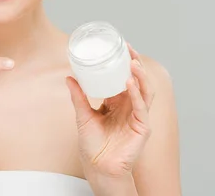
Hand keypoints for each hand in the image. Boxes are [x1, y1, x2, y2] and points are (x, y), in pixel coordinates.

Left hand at [65, 44, 154, 180]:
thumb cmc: (92, 144)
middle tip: (128, 48)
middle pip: (138, 80)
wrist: (97, 166)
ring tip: (132, 62)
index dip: (124, 63)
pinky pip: (141, 108)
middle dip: (135, 63)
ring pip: (145, 91)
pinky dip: (136, 94)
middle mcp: (130, 107)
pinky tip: (130, 83)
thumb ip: (78, 97)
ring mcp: (138, 116)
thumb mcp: (83, 115)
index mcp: (119, 102)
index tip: (120, 47)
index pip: (125, 78)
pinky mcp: (142, 128)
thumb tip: (69, 77)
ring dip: (140, 75)